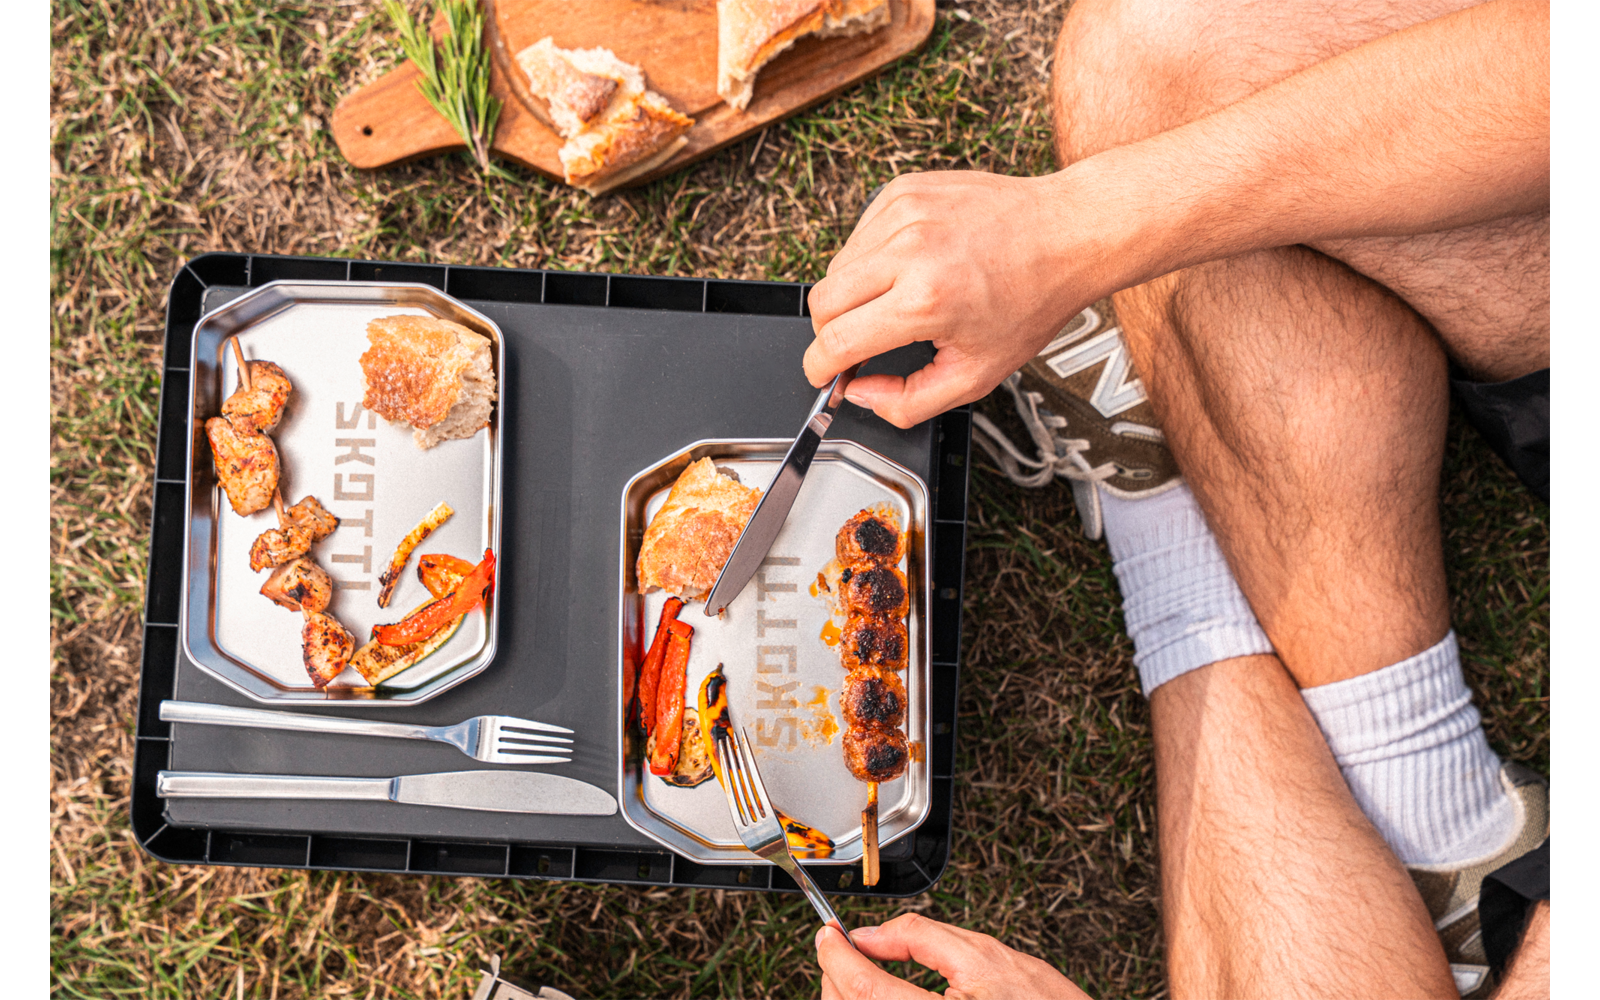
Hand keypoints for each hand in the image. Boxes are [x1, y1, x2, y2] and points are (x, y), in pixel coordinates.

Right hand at [804, 170, 1113, 428]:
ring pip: (836, 267)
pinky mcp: (904, 190)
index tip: (825, 377)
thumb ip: (909, 402)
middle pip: (821, 302)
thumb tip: (861, 394)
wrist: (1067, 234)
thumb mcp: (977, 375)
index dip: (819, 368)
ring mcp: (904, 213)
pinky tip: (907, 269)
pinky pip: (859, 235)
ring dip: (851, 296)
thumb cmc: (1031, 300)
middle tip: (859, 347)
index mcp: (926, 300)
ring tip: (895, 305)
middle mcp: (909, 250)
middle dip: (829, 334)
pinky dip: (870, 260)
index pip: (835, 340)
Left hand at [815, 914, 1091, 999]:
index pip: (862, 985)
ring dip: (846, 997)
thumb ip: (922, 938)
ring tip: (859, 973)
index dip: (834, 954)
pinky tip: (877, 997)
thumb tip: (870, 933)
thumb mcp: (987, 958)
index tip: (827, 936)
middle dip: (835, 974)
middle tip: (840, 949)